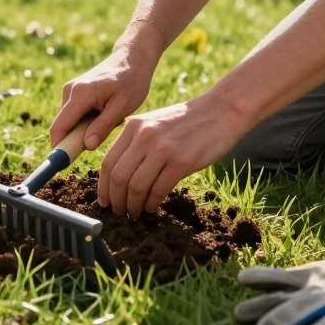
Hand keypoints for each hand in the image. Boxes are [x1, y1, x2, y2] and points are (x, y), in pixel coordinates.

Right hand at [50, 47, 156, 151]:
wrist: (132, 58)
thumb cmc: (132, 81)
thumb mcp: (122, 106)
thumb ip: (102, 127)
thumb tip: (86, 146)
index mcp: (81, 94)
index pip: (59, 127)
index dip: (59, 148)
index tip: (64, 165)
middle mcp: (70, 90)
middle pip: (62, 126)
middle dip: (74, 140)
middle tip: (98, 144)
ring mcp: (70, 89)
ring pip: (68, 121)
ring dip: (82, 130)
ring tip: (108, 122)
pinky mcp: (73, 91)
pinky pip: (73, 114)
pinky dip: (84, 121)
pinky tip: (105, 114)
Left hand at [97, 93, 245, 217]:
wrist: (221, 111)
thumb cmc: (186, 121)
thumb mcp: (153, 122)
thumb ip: (135, 142)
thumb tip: (118, 174)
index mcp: (133, 126)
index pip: (108, 162)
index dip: (103, 186)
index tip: (104, 200)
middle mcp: (144, 136)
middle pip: (119, 176)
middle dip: (116, 199)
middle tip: (119, 211)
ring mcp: (162, 148)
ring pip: (136, 186)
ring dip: (132, 205)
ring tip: (135, 212)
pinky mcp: (182, 161)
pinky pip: (158, 190)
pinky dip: (152, 203)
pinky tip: (152, 207)